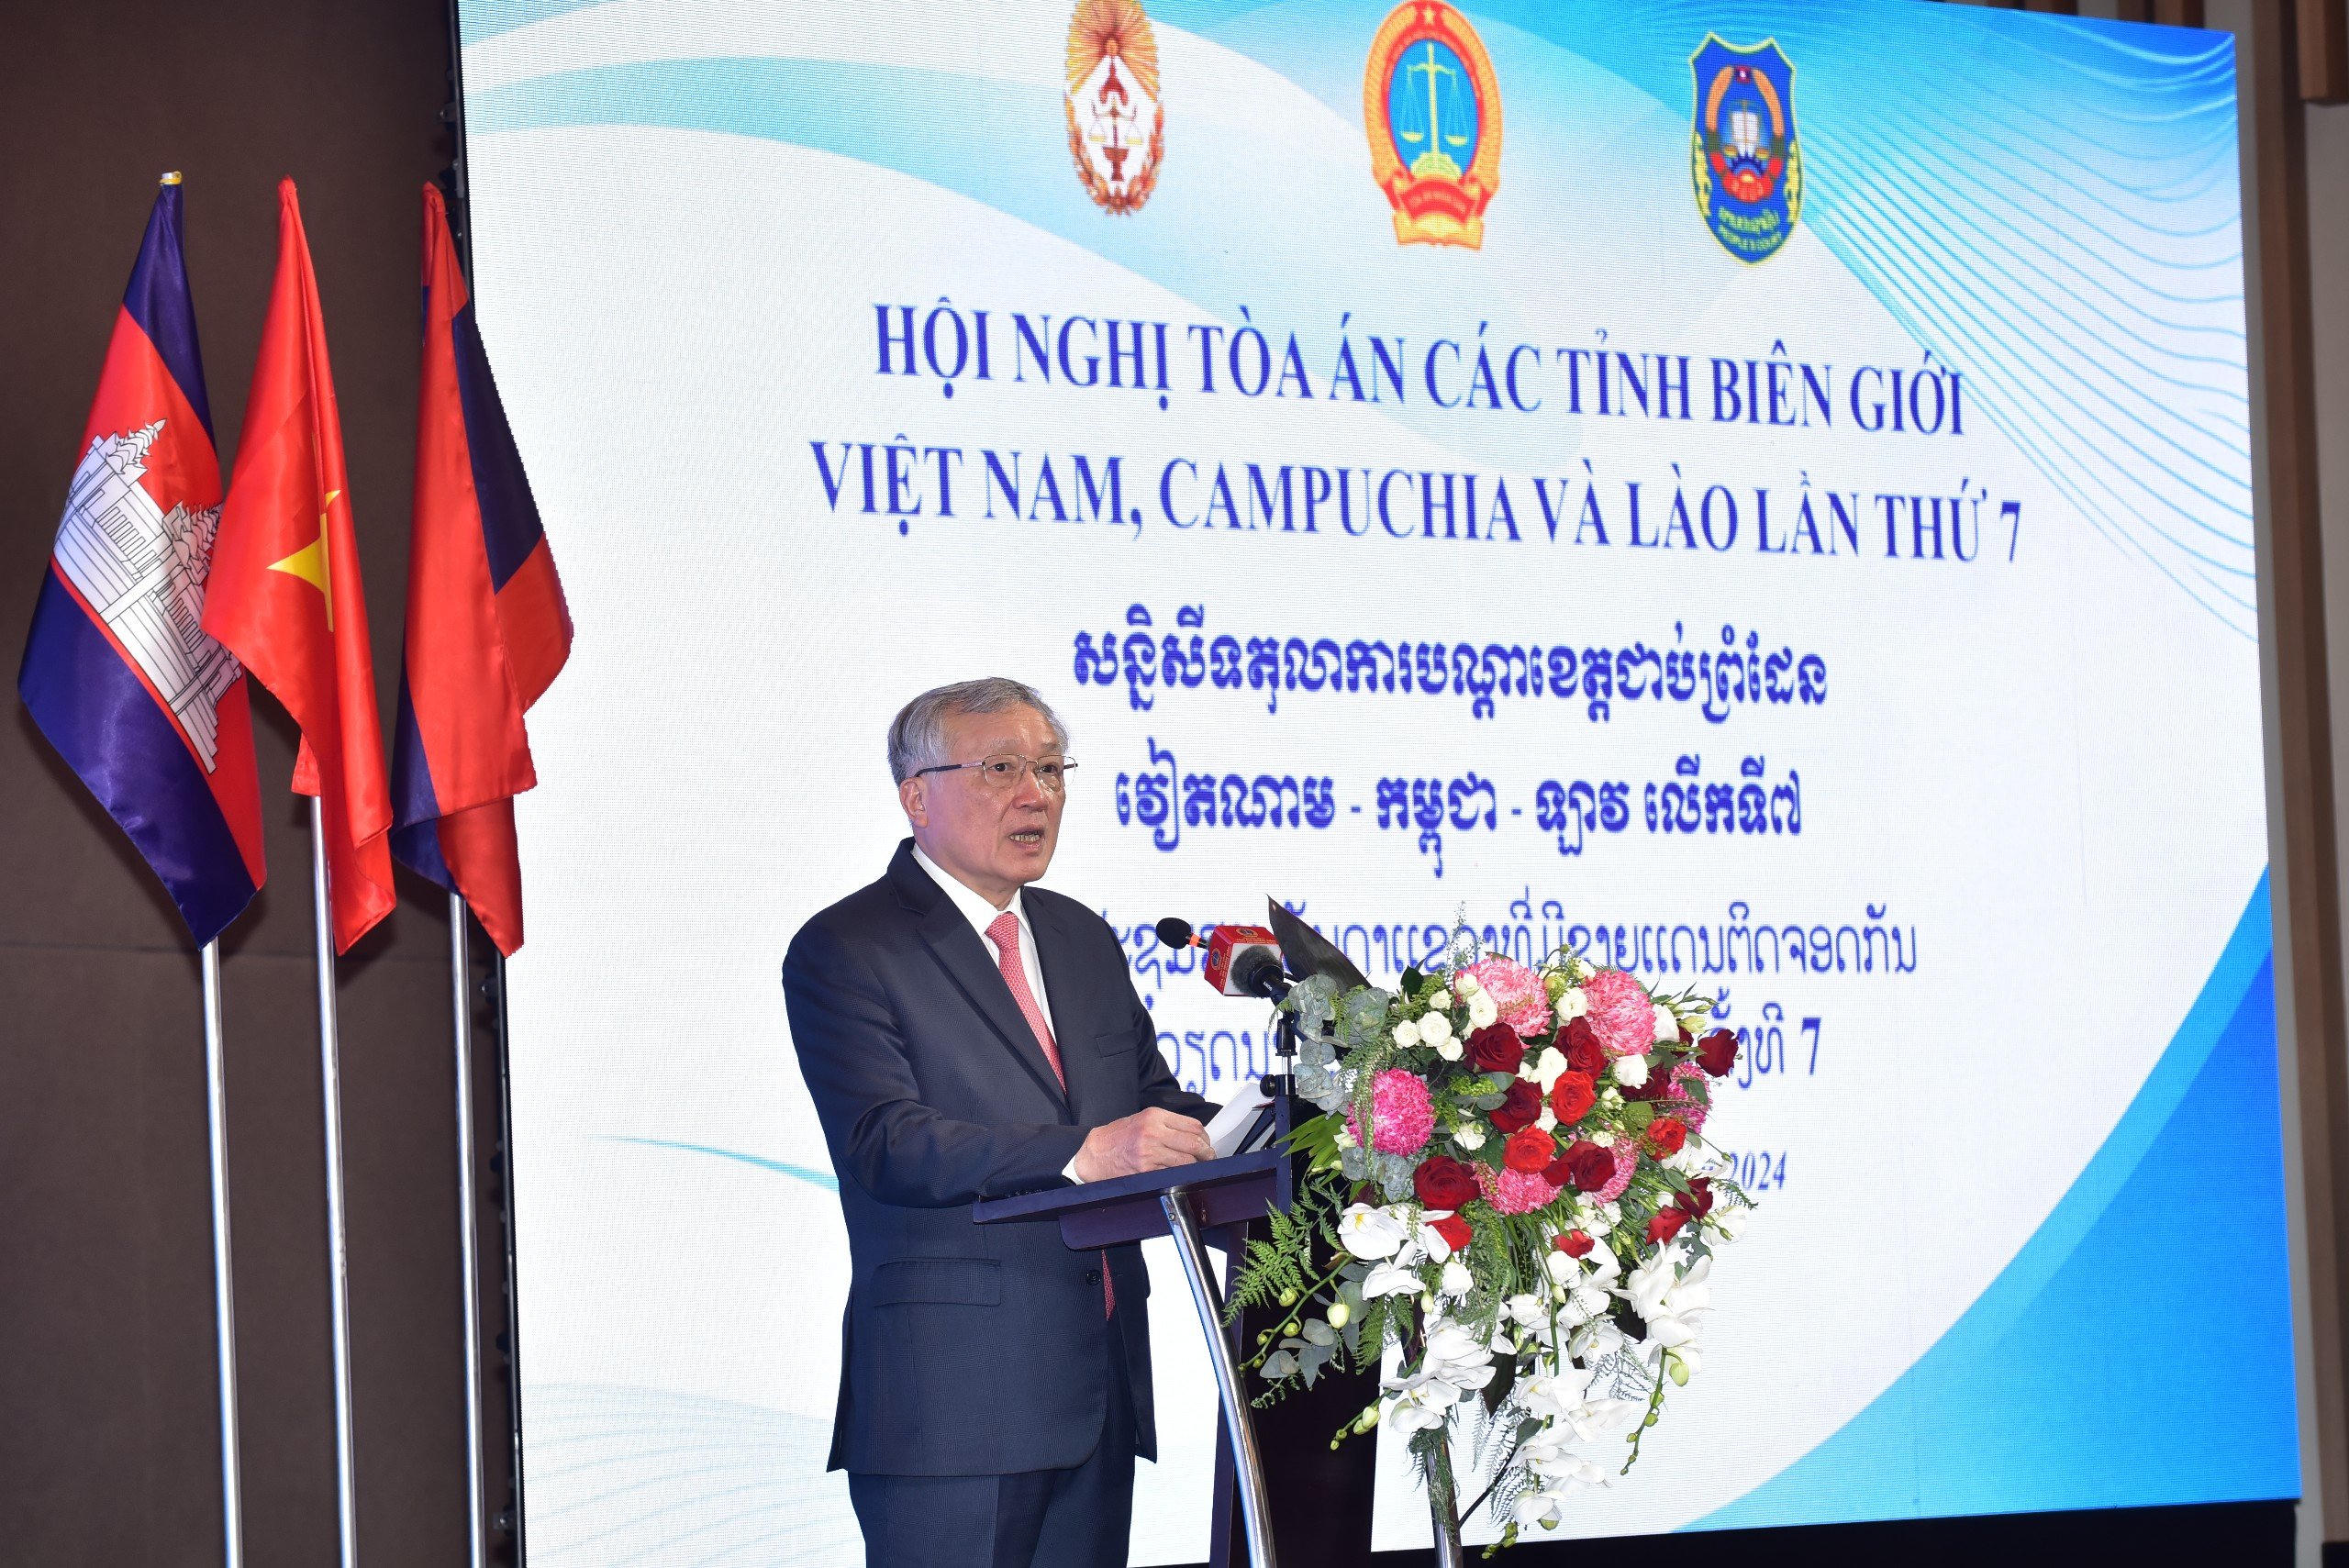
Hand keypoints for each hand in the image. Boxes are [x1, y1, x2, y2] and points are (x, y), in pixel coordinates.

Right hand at [1073, 1108, 1215, 1181]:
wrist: (1094, 1153)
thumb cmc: (1117, 1137)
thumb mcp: (1142, 1120)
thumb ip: (1167, 1125)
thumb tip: (1194, 1136)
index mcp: (1155, 1116)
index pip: (1193, 1126)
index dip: (1205, 1137)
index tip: (1206, 1144)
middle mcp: (1153, 1132)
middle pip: (1194, 1143)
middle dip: (1207, 1153)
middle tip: (1209, 1158)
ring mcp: (1150, 1152)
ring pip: (1187, 1161)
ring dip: (1197, 1166)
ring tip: (1198, 1168)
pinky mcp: (1146, 1170)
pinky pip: (1173, 1173)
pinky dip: (1181, 1175)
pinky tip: (1181, 1174)